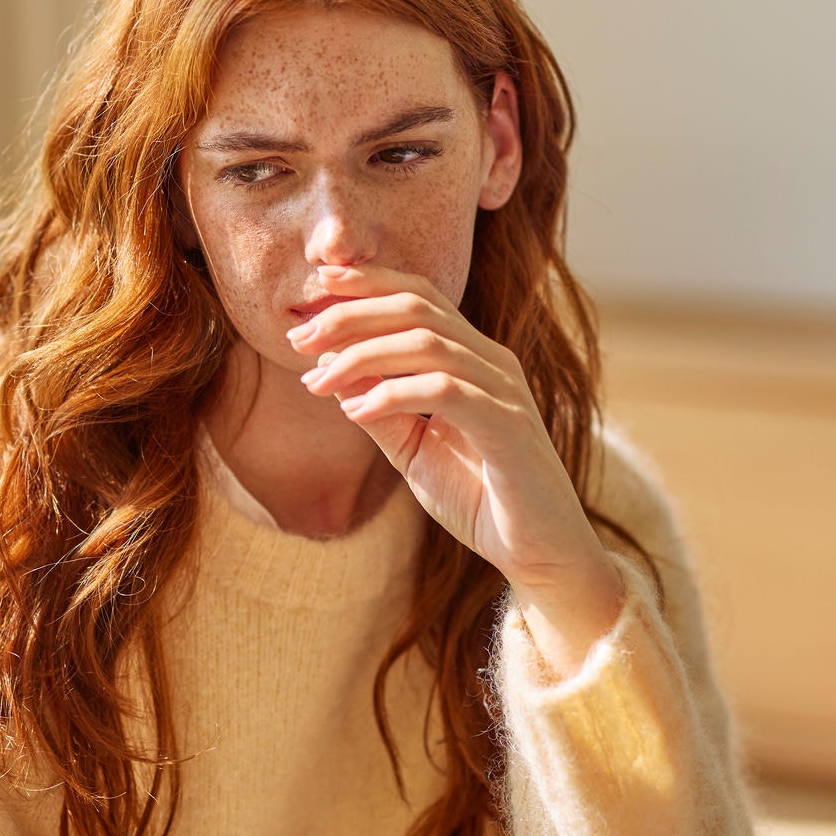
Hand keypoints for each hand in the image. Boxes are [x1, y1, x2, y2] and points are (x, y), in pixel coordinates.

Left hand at [287, 264, 622, 675]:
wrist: (537, 552)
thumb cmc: (477, 497)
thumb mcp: (412, 448)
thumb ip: (378, 408)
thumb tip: (326, 366)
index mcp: (472, 357)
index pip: (419, 296)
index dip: (368, 283)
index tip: (315, 286)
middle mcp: (492, 361)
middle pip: (418, 307)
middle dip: (352, 315)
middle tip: (299, 338)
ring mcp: (504, 390)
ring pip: (428, 342)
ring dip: (362, 356)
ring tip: (317, 381)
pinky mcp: (509, 425)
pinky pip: (445, 392)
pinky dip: (393, 395)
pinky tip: (355, 412)